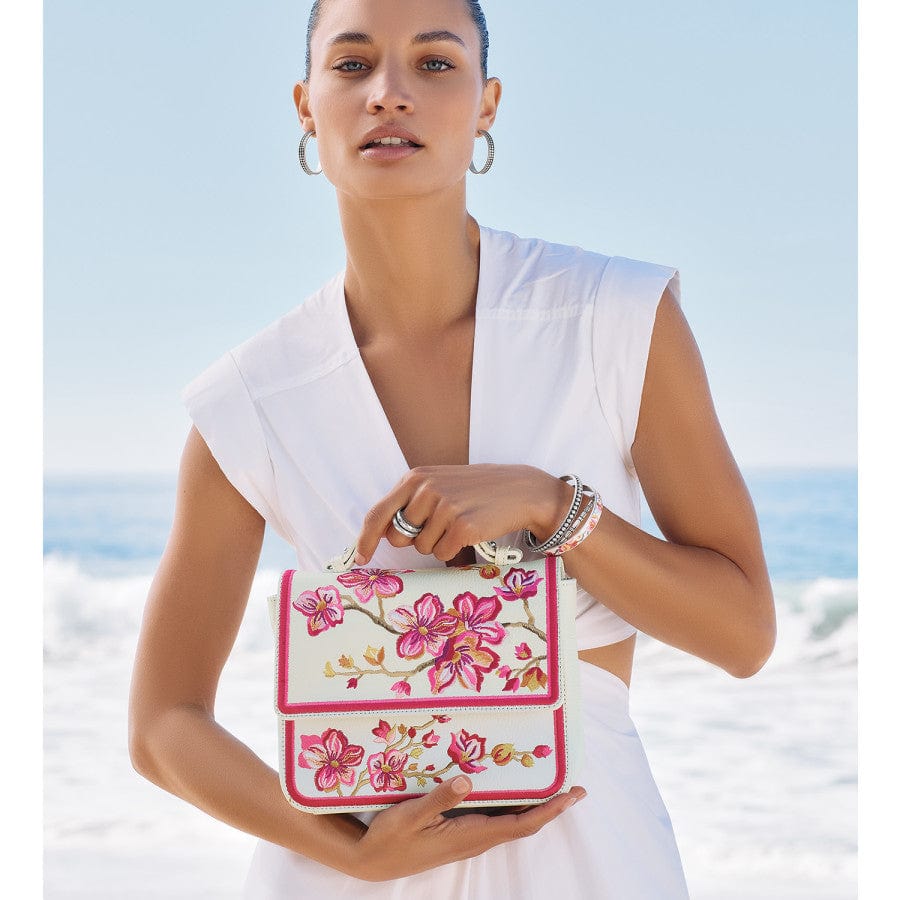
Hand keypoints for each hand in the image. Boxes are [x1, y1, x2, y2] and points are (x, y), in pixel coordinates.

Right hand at [351, 774, 586, 881]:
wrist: (372, 861)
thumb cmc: (390, 838)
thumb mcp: (410, 815)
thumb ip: (439, 798)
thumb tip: (468, 781)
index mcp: (469, 835)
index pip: (520, 824)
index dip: (548, 810)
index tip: (571, 795)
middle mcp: (475, 840)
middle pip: (523, 824)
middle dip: (550, 807)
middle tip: (574, 787)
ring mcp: (468, 838)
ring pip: (511, 823)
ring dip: (534, 807)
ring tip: (552, 786)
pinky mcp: (459, 834)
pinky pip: (496, 820)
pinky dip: (514, 807)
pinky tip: (512, 793)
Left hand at [354, 464, 569, 564]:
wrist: (519, 489)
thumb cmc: (475, 490)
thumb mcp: (439, 484)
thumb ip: (410, 503)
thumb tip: (385, 535)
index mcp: (415, 478)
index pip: (378, 513)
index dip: (365, 539)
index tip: (360, 558)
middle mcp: (426, 490)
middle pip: (399, 537)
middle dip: (414, 540)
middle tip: (440, 526)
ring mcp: (444, 508)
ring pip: (422, 548)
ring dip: (439, 543)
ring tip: (460, 522)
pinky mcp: (463, 527)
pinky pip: (443, 554)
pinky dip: (455, 550)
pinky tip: (471, 531)